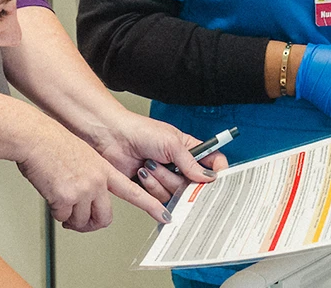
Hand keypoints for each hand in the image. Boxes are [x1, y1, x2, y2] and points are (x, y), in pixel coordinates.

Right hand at [16, 116, 181, 230]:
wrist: (38, 139)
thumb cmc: (55, 145)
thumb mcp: (85, 156)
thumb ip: (93, 176)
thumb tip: (89, 197)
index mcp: (105, 169)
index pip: (134, 191)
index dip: (151, 205)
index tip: (164, 215)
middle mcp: (98, 180)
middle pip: (104, 218)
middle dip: (91, 222)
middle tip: (79, 218)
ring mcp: (84, 190)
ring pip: (81, 221)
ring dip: (71, 217)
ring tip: (62, 199)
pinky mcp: (67, 198)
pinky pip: (64, 218)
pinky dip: (57, 212)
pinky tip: (53, 195)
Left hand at [90, 109, 225, 204]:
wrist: (113, 138)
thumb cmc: (141, 131)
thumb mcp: (171, 142)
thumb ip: (191, 162)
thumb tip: (208, 177)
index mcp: (190, 149)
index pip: (212, 163)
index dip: (217, 172)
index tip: (217, 178)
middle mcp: (180, 166)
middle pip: (194, 185)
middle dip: (180, 177)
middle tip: (171, 167)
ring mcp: (166, 178)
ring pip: (175, 193)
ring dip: (161, 179)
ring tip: (149, 164)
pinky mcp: (152, 190)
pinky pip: (159, 199)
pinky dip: (151, 187)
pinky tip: (144, 175)